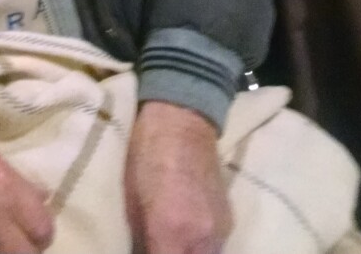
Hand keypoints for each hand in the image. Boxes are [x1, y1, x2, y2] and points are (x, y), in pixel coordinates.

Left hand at [126, 102, 231, 253]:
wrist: (181, 119)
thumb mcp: (132, 201)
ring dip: (190, 253)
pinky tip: (188, 232)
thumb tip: (143, 253)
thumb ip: (143, 241)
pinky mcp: (229, 219)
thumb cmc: (145, 154)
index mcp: (172, 231)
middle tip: (161, 244)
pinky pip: (216, 246)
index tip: (148, 249)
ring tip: (175, 241)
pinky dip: (202, 247)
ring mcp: (221, 229)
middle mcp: (202, 237)